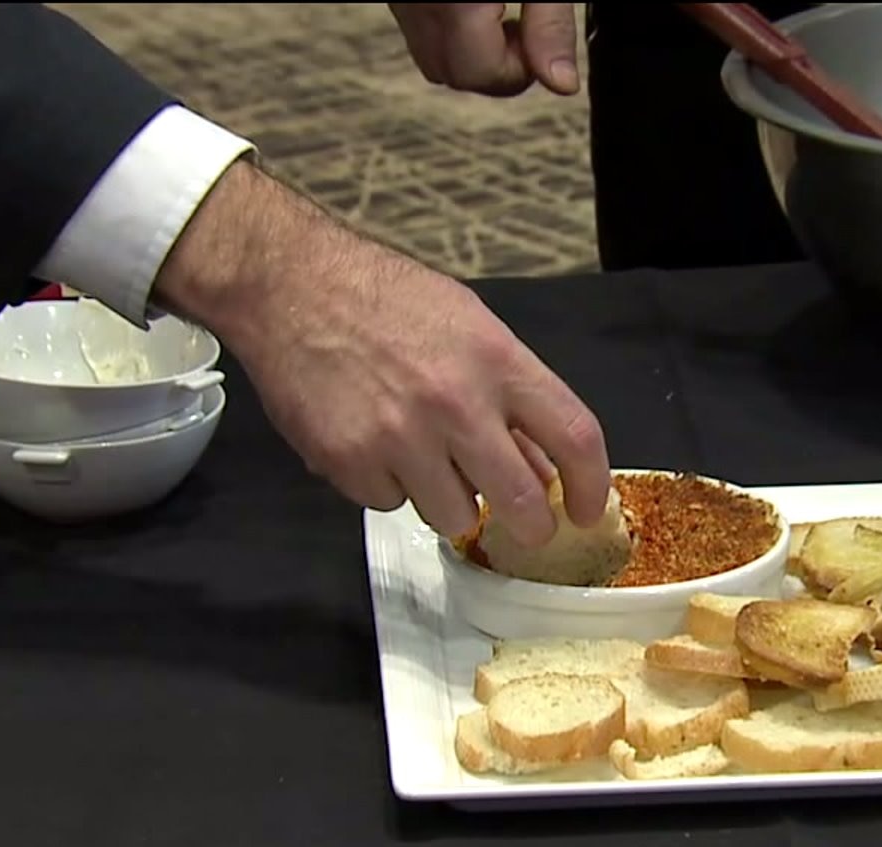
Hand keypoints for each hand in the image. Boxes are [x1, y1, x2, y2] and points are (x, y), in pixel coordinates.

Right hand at [155, 162, 609, 546]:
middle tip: (524, 526)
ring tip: (421, 452)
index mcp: (498, 361)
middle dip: (532, 527)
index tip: (587, 512)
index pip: (575, 437)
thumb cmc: (388, 301)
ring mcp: (400, 438)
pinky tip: (371, 441)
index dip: (592, 487)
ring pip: (455, 516)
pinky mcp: (349, 462)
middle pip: (522, 502)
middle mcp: (456, 403)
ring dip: (449, 499)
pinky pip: (391, 504)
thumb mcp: (470, 328)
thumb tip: (544, 471)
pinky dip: (387, 485)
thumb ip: (511, 399)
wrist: (290, 285)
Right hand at [389, 3, 579, 96]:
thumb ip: (550, 25)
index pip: (481, 76)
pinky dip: (447, 31)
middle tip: (520, 27)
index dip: (519, 71)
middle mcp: (415, 2)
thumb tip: (562, 85)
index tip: (538, 44)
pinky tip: (472, 4)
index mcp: (455, 3)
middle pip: (451, 75)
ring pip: (430, 57)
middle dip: (493, 67)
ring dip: (468, 52)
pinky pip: (416, 30)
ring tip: (496, 11)